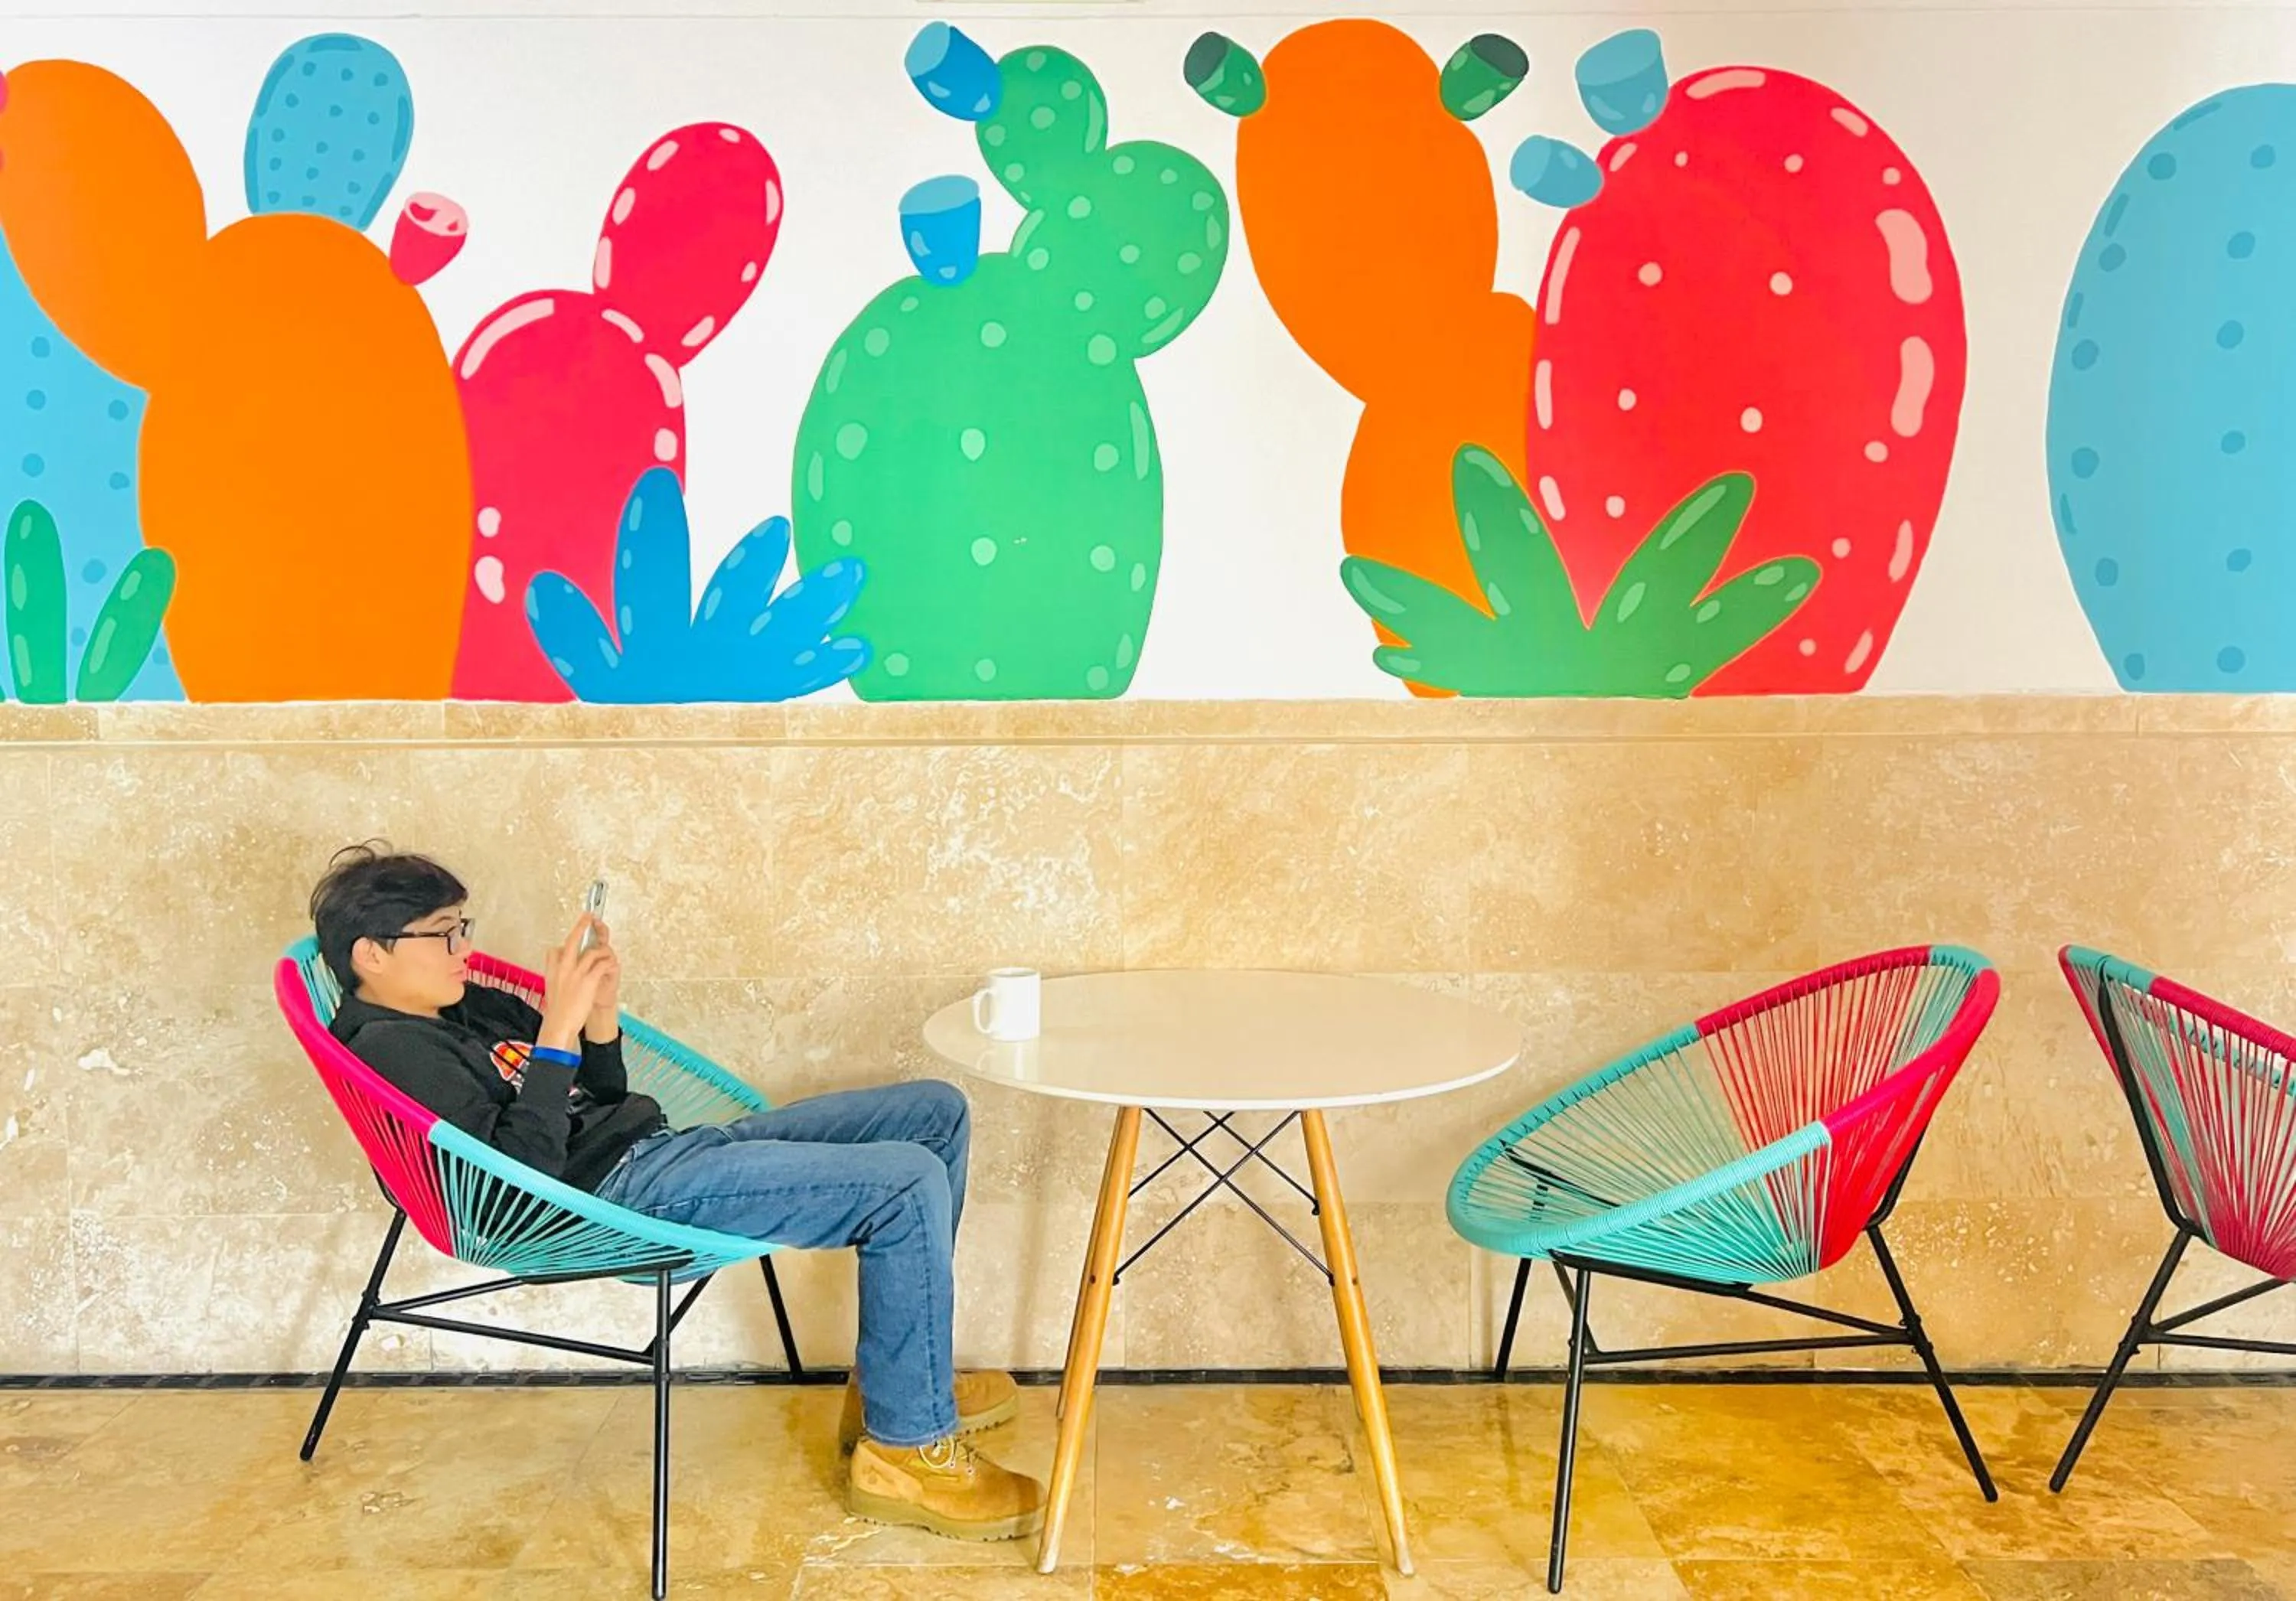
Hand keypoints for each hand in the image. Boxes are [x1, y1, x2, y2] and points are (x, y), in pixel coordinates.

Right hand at [538, 914, 614, 1053]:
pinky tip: (611, 965)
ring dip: (602, 952)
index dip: (564, 945)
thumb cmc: (557, 1011)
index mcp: (553, 971)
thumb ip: (556, 978)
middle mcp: (563, 968)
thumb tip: (559, 974)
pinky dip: (609, 963)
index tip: (570, 939)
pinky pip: (602, 964)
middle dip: (582, 925)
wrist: (559, 1025)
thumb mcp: (551, 991)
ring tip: (606, 955)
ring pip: (592, 952)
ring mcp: (576, 973)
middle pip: (573, 940)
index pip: (555, 950)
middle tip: (588, 915)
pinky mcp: (589, 980)